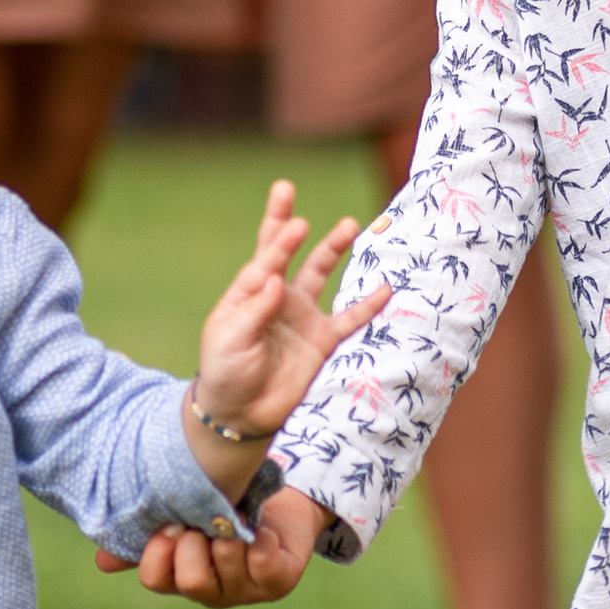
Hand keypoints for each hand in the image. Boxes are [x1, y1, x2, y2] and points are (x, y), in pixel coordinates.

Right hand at [95, 486, 332, 608]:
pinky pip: (262, 561)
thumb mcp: (185, 515)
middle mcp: (212, 591)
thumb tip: (103, 563)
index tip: (169, 524)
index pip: (155, 579)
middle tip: (203, 520)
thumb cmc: (227, 506)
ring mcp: (246, 590)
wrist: (282, 503)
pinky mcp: (279, 581)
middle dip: (196, 543)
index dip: (158, 551)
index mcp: (181, 576)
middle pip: (190, 582)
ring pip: (226, 564)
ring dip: (229, 533)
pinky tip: (261, 528)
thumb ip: (147, 533)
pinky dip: (260, 538)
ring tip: (235, 517)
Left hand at [192, 181, 390, 442]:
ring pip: (320, 275)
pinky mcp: (321, 341)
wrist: (240, 414)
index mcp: (249, 293)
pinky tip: (384, 288)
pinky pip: (349, 319)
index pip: (265, 256)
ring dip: (333, 250)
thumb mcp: (230, 340)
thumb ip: (256, 310)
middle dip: (291, 227)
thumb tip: (276, 280)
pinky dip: (368, 306)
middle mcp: (277, 297)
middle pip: (288, 253)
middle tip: (290, 194)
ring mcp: (301, 317)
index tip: (295, 224)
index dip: (279, 239)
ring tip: (350, 224)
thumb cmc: (225, 373)